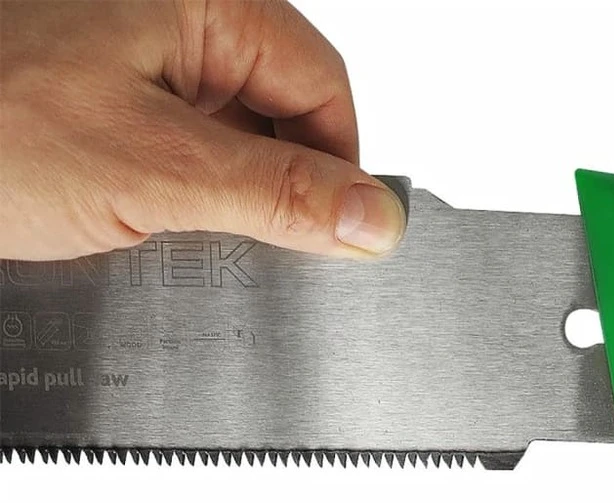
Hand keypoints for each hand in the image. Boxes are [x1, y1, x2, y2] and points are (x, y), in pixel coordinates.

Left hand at [0, 0, 404, 259]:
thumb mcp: (153, 168)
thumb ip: (276, 192)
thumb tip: (375, 218)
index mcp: (205, 1)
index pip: (325, 91)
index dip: (338, 171)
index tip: (335, 238)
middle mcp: (177, 17)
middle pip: (284, 113)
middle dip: (275, 189)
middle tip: (239, 241)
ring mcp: (141, 55)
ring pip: (233, 137)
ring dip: (222, 198)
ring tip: (171, 226)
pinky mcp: (111, 93)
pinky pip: (182, 146)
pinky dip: (181, 195)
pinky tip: (146, 220)